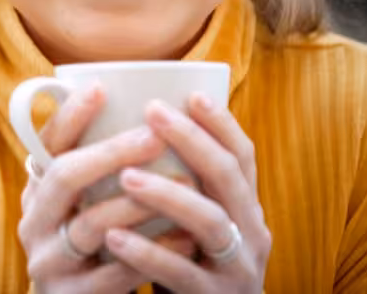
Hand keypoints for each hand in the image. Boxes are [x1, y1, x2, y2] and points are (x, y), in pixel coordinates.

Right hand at [18, 85, 197, 292]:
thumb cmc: (95, 247)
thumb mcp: (83, 205)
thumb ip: (99, 168)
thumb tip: (141, 106)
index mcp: (37, 192)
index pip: (46, 145)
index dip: (69, 116)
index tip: (100, 88)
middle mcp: (34, 222)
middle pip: (65, 177)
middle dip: (111, 152)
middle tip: (154, 135)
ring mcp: (48, 262)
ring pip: (90, 225)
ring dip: (138, 203)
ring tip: (183, 185)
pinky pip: (113, 274)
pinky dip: (152, 252)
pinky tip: (185, 237)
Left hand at [104, 94, 270, 292]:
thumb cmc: (189, 269)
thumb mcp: (194, 226)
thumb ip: (182, 187)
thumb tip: (136, 129)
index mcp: (245, 211)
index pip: (243, 157)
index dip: (221, 123)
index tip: (192, 94)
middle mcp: (251, 235)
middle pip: (228, 177)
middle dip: (192, 140)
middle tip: (153, 113)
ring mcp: (237, 270)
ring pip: (210, 222)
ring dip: (167, 195)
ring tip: (126, 176)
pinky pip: (181, 273)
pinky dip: (147, 253)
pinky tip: (114, 238)